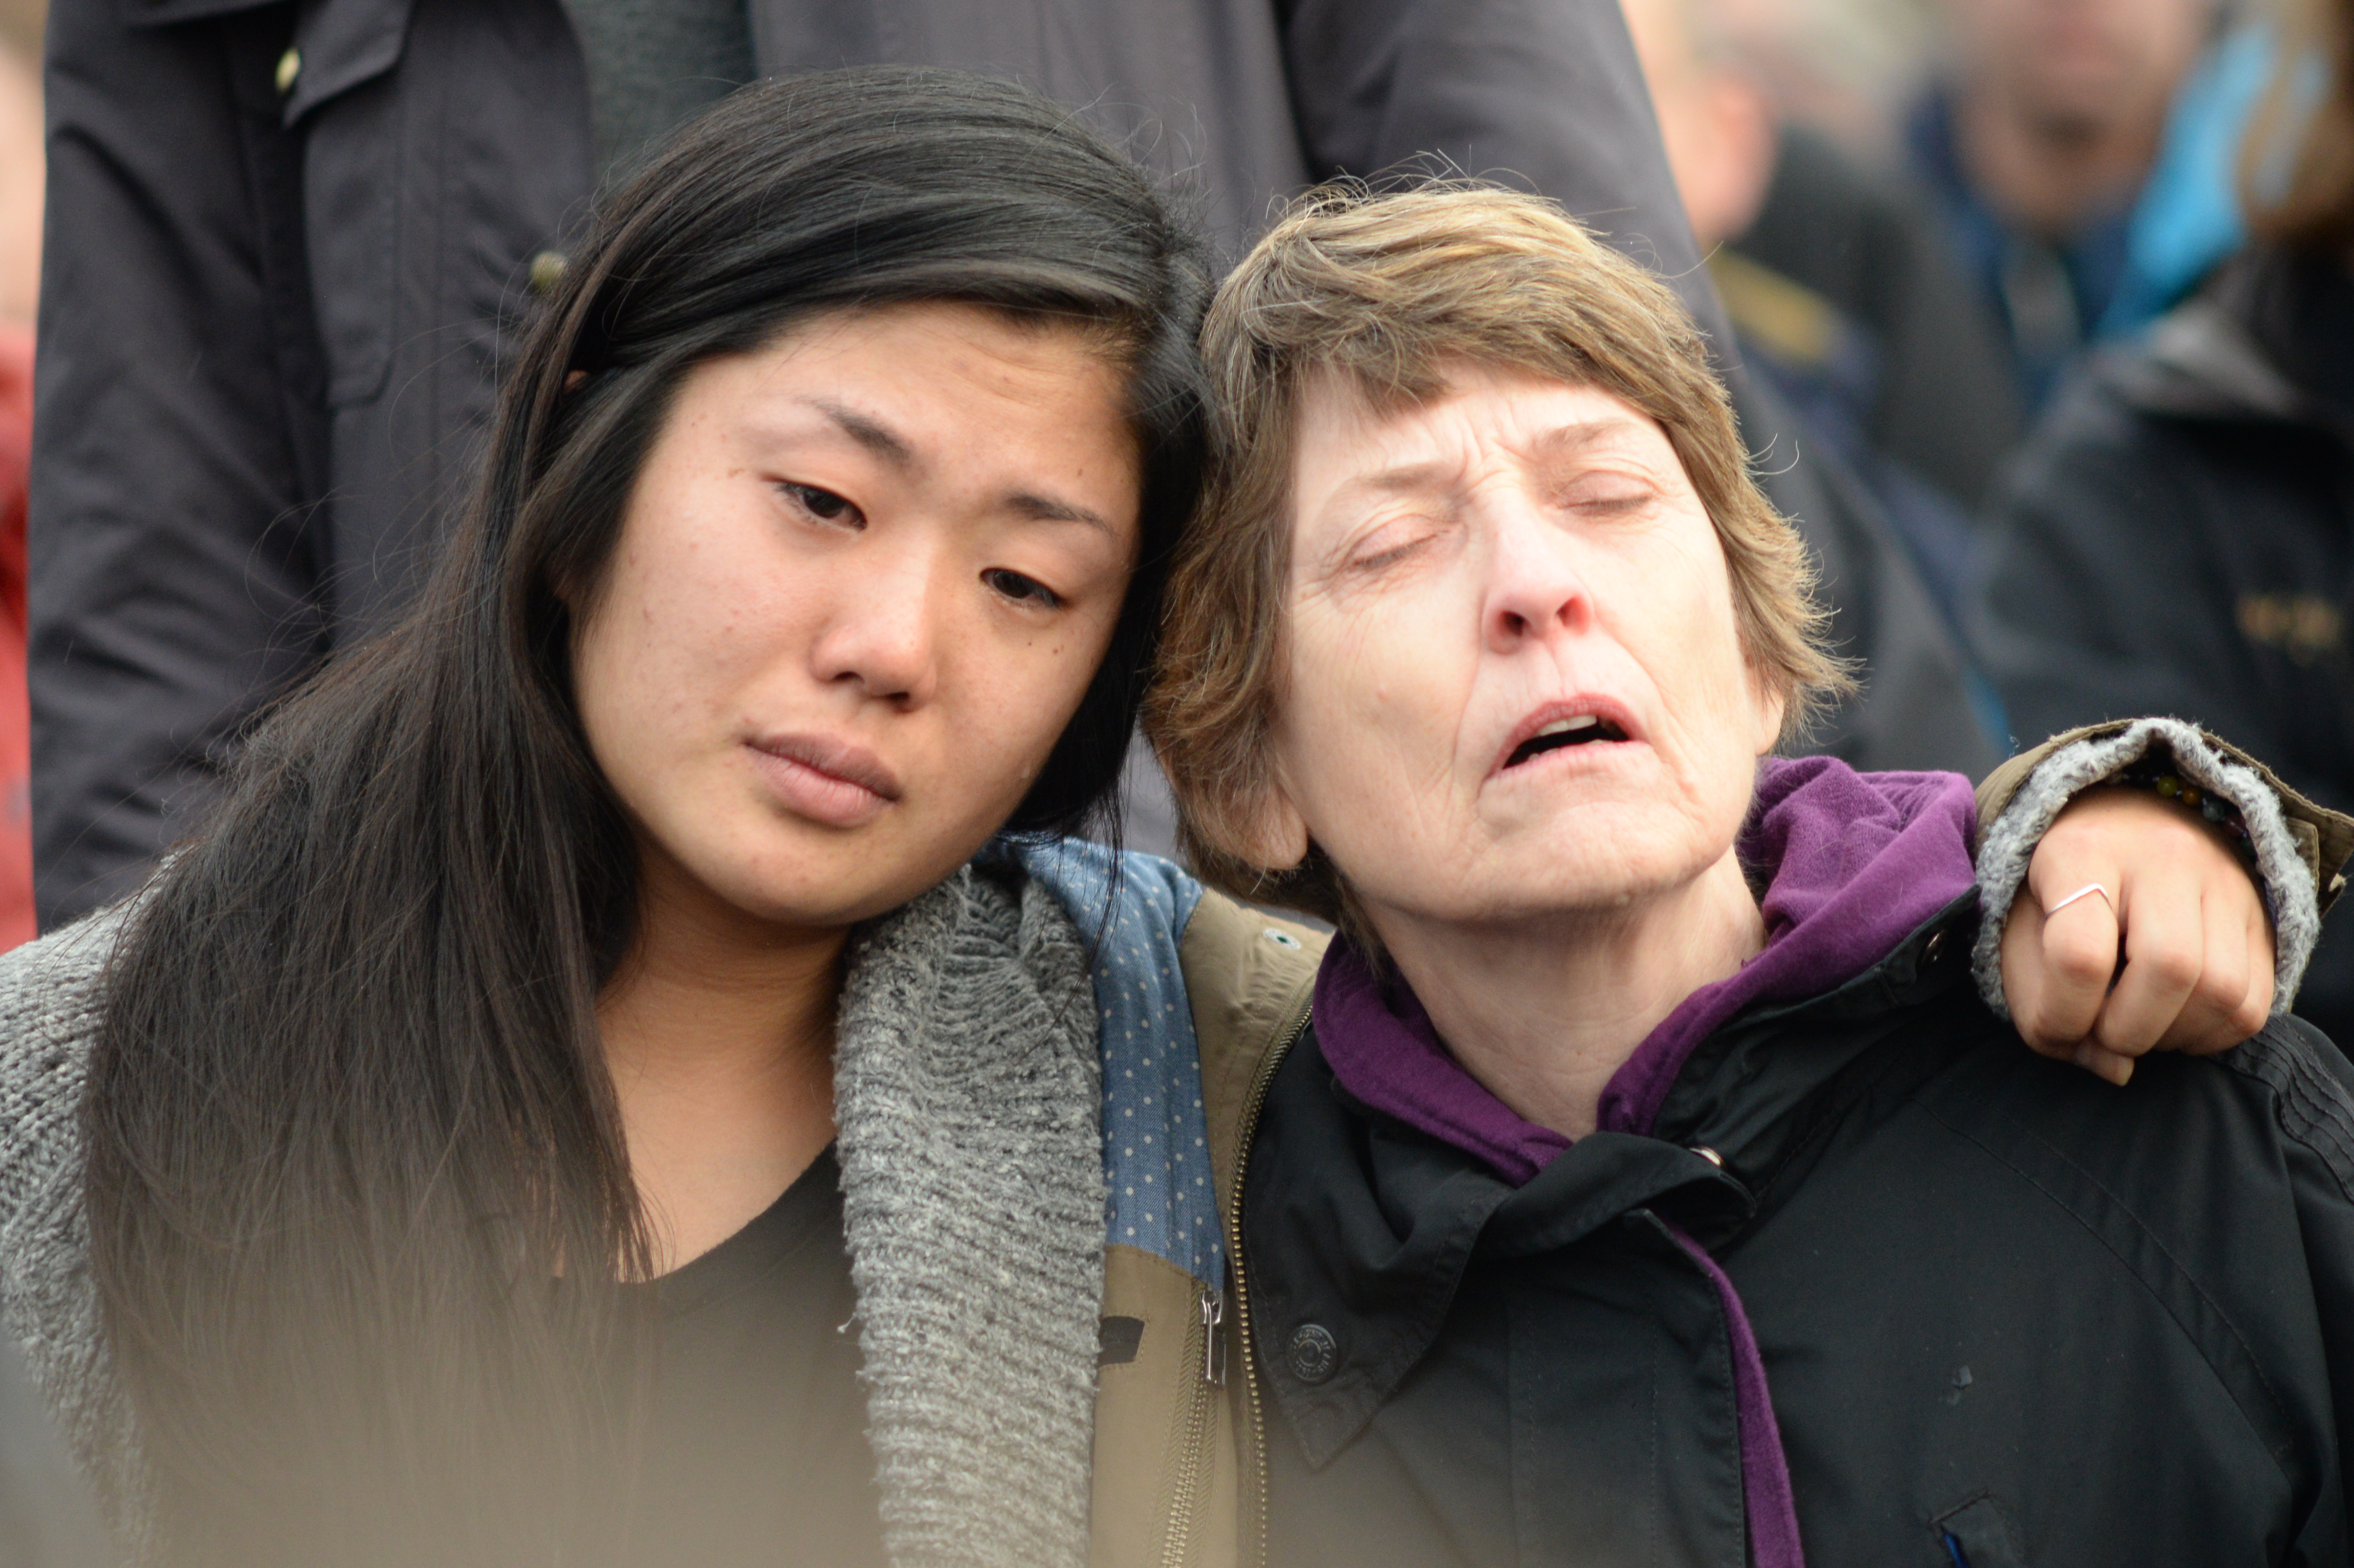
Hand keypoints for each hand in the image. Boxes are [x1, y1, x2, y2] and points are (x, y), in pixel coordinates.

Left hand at [2001, 785, 2272, 1083]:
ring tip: (2138, 1027)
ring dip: (2173, 1037)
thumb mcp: (2021, 940)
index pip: (2080, 953)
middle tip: (2104, 1034)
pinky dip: (2211, 1035)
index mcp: (2081, 852)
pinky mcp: (2261, 916)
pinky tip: (2173, 1023)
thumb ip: (2042, 1012)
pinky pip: (2253, 1004)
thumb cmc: (2055, 897)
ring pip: (2222, 991)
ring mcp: (2224, 882)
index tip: (2057, 1029)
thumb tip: (2114, 1070)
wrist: (2118, 832)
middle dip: (2128, 1030)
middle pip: (2169, 969)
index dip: (2064, 1014)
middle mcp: (2164, 855)